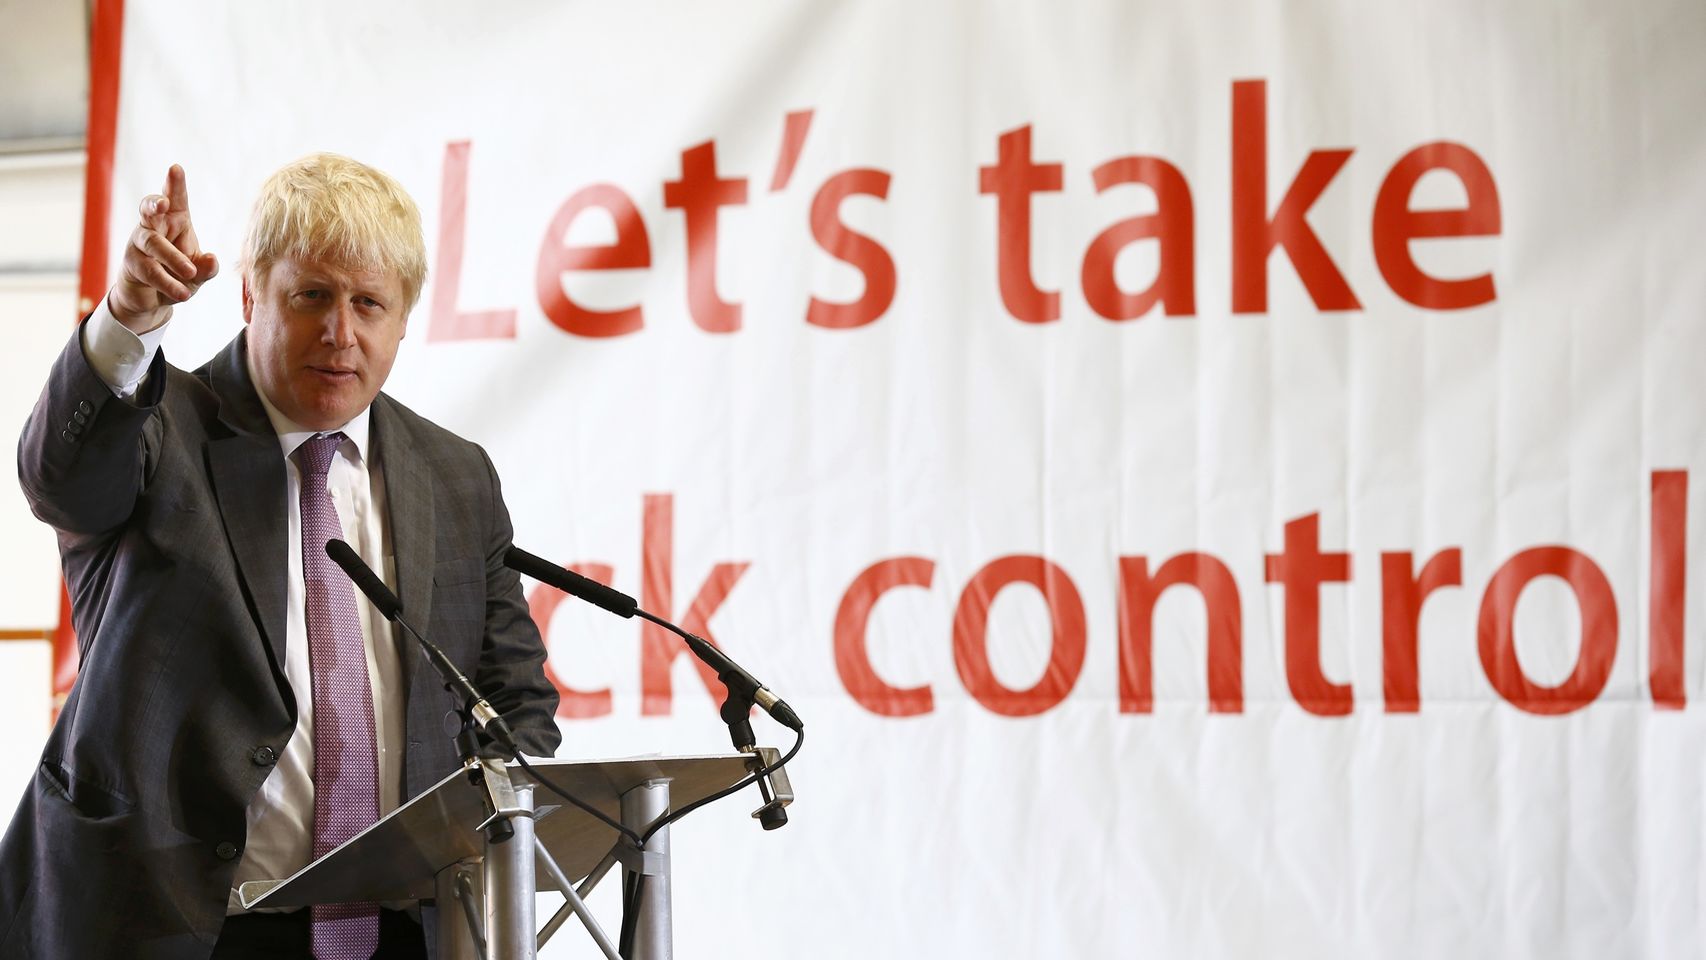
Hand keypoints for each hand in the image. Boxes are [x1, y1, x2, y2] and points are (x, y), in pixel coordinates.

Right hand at [108, 164, 219, 332]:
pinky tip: (183, 295)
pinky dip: (168, 283)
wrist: (154, 299)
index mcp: (175, 221)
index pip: (176, 199)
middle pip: (149, 209)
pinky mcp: (132, 263)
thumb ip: (207, 268)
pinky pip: (150, 270)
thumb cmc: (179, 276)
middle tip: (164, 203)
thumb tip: (212, 259)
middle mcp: (155, 227)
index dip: (175, 184)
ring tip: (190, 274)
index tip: (176, 168)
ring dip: (173, 258)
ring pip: (153, 243)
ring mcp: (140, 243)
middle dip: (155, 204)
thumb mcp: (199, 274)